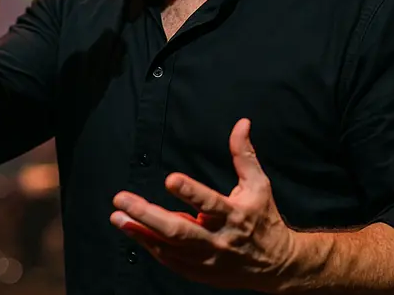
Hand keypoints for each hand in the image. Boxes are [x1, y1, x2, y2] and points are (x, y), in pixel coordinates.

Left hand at [111, 119, 294, 291]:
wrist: (276, 265)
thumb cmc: (263, 218)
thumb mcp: (258, 185)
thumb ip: (244, 155)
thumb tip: (241, 123)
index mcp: (234, 215)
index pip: (210, 203)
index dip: (190, 192)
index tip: (170, 179)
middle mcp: (218, 239)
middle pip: (179, 230)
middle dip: (148, 215)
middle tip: (123, 199)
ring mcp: (206, 258)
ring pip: (169, 246)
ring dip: (140, 231)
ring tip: (118, 216)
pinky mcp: (198, 271)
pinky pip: (169, 260)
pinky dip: (149, 245)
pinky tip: (132, 231)